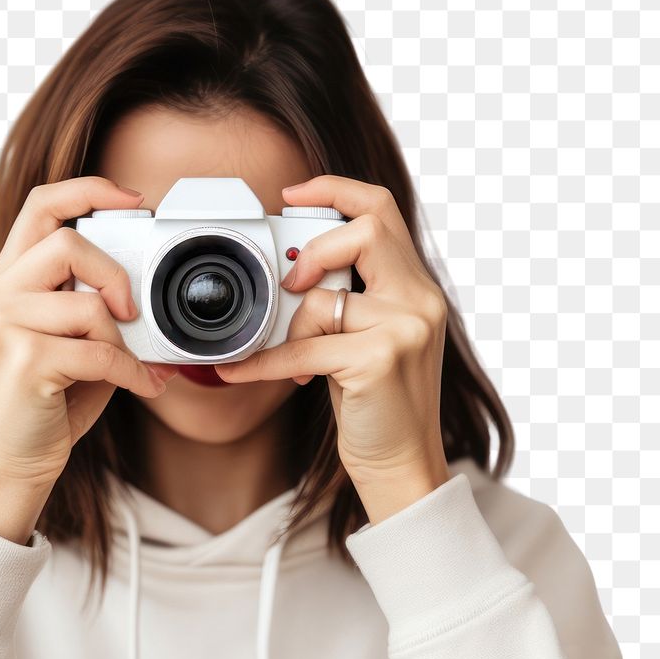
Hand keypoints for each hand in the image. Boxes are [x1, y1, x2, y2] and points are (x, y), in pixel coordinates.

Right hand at [0, 176, 178, 536]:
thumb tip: (146, 293)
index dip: (88, 190)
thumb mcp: (69, 348)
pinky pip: (100, 353)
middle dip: (115, 274)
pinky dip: (132, 373)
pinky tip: (142, 387)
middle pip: (67, 242)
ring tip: (132, 367)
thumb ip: (93, 311)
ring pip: (88, 304)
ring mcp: (3, 326)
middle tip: (132, 312)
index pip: (41, 206)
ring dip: (123, 341)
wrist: (11, 469)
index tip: (133, 201)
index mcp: (5, 283)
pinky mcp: (23, 360)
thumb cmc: (44, 409)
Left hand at [213, 175, 450, 520]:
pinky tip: (239, 371)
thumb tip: (292, 278)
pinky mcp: (380, 359)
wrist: (403, 468)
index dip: (336, 190)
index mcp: (418, 290)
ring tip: (289, 360)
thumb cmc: (380, 410)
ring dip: (291, 331)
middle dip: (316, 247)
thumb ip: (350, 304)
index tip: (293, 195)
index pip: (383, 210)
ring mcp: (405, 327)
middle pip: (367, 228)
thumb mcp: (371, 345)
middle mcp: (420, 300)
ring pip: (324, 298)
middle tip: (290, 283)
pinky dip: (265, 362)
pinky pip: (303, 348)